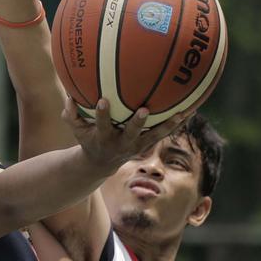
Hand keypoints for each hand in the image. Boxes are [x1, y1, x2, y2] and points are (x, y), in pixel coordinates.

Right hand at [64, 94, 192, 172]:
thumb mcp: (76, 129)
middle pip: (132, 133)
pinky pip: (165, 132)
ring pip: (156, 135)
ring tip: (183, 112)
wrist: (101, 163)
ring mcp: (138, 145)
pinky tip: (192, 108)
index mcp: (104, 137)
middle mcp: (123, 142)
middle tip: (144, 109)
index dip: (102, 115)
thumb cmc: (88, 139)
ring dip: (169, 124)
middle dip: (138, 122)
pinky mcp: (149, 144)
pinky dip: (177, 122)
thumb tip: (69, 96)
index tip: (103, 101)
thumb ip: (70, 114)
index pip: (102, 125)